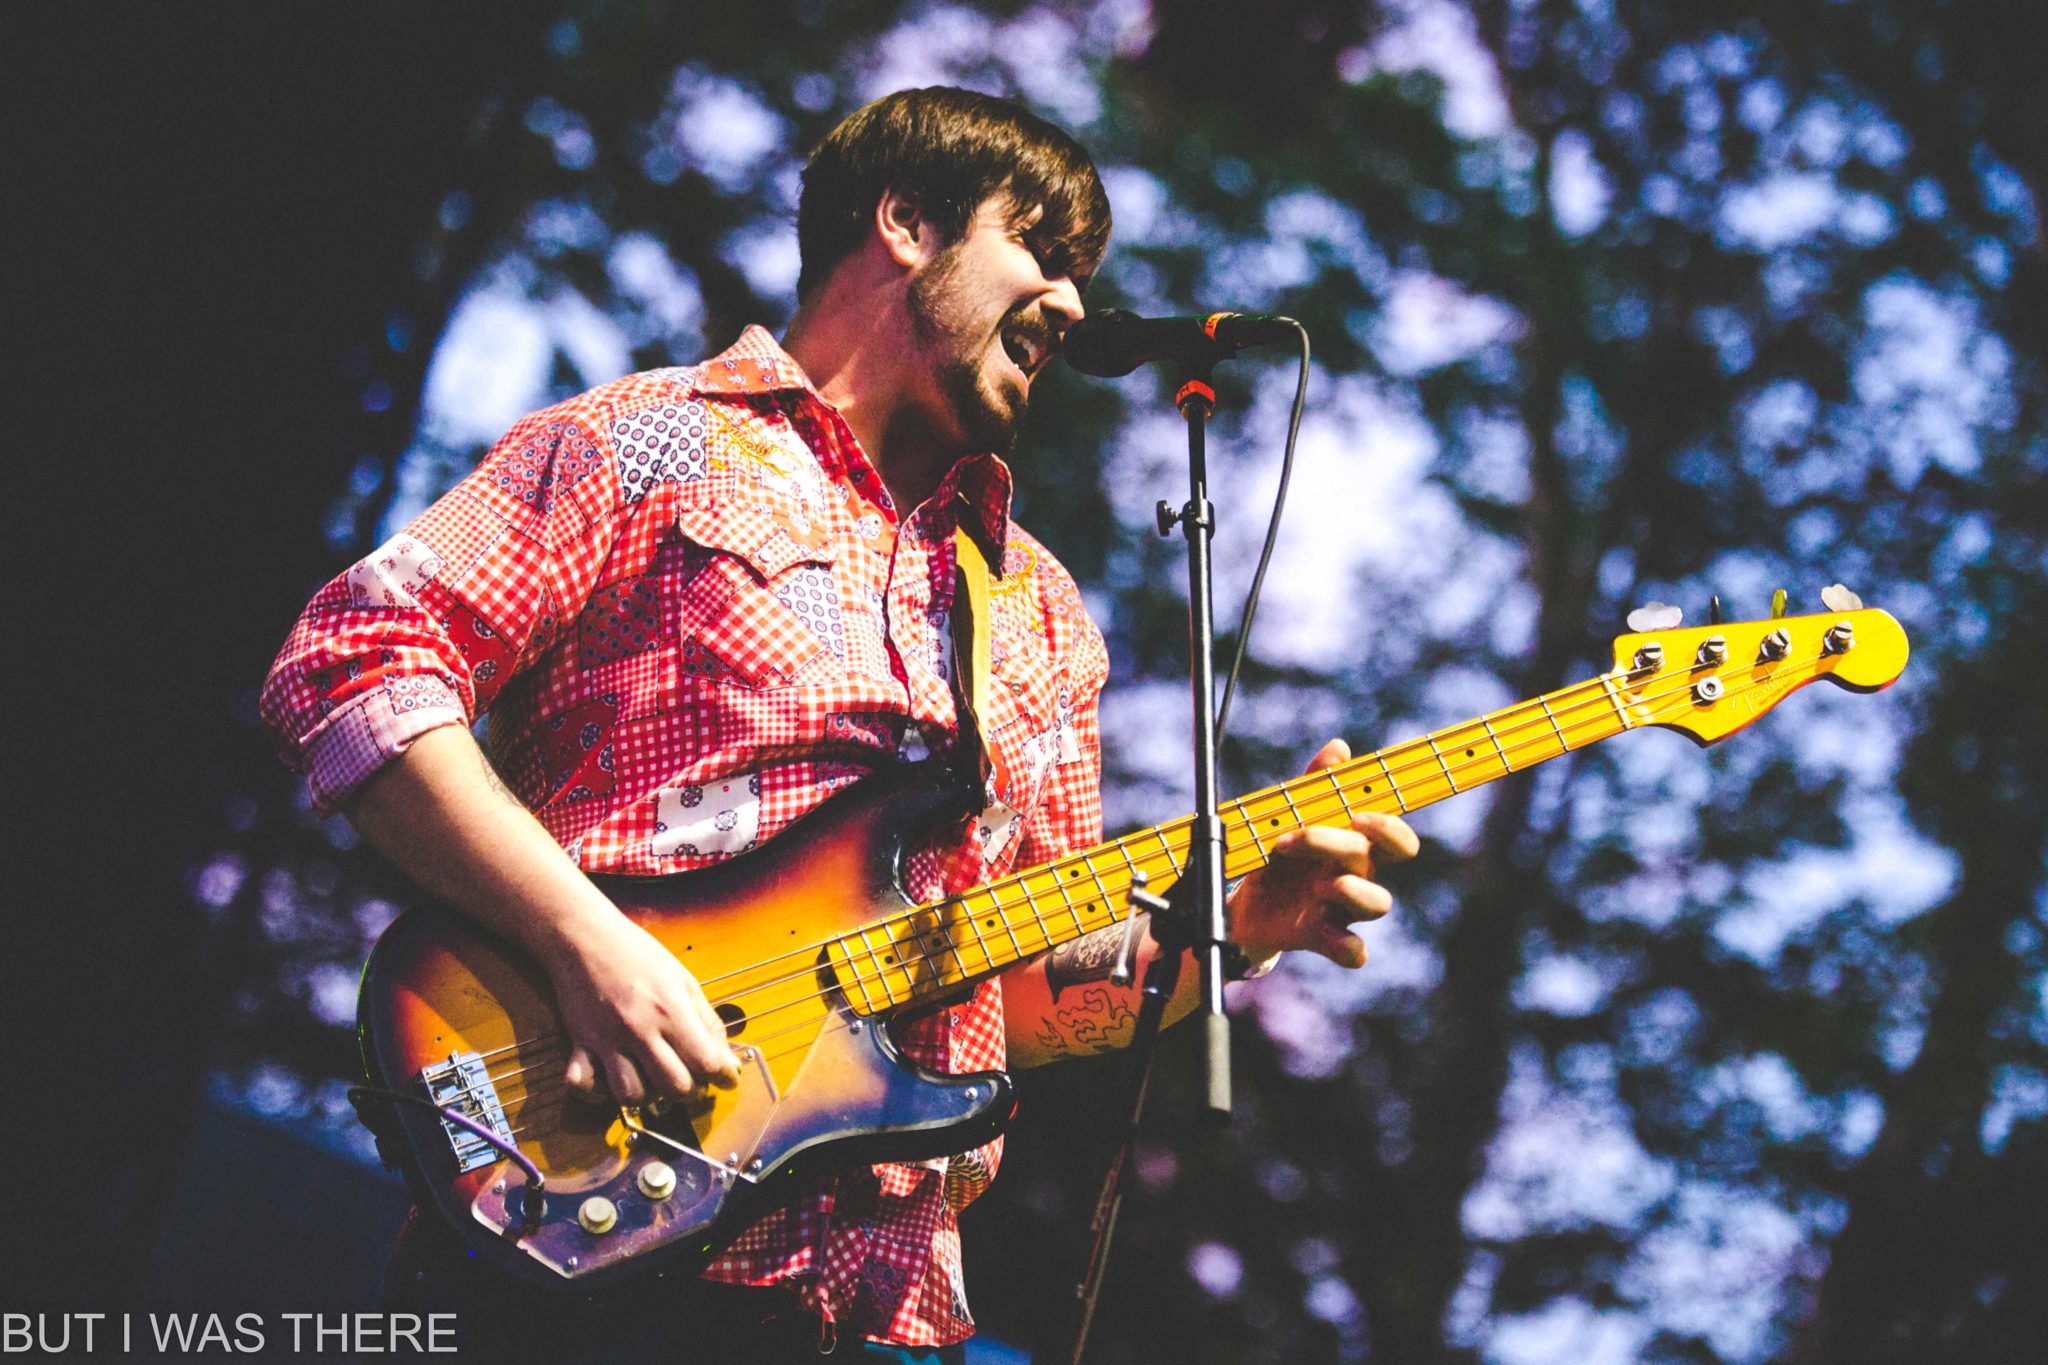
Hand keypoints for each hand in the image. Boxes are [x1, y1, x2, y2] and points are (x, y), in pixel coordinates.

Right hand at [551, 911, 741, 1104]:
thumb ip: (706, 1020)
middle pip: (674, 1088)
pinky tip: (610, 1079)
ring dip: (646, 1095)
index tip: (726, 1078)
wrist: (584, 937)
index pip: (706, 1061)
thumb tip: (725, 1058)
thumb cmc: (637, 954)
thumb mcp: (682, 979)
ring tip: (651, 1079)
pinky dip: (597, 1092)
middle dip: (689, 1091)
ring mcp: (606, 1040)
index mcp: (670, 1009)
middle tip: (689, 1079)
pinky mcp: (579, 1045)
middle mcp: (639, 1029)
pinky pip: (583, 1086)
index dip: (723, 1076)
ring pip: (631, 1096)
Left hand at [1229, 738, 1418, 968]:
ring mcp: (1343, 908)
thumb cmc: (1278, 857)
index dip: (1389, 825)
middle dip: (1362, 843)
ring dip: (1352, 890)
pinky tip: (1326, 932)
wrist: (1244, 904)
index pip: (1395, 836)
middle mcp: (1357, 875)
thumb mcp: (1288, 818)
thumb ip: (1314, 786)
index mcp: (1354, 845)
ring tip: (1318, 886)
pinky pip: (1354, 951)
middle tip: (1331, 832)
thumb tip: (1340, 747)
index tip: (1358, 815)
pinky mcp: (1324, 938)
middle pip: (1384, 859)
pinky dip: (1347, 945)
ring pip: (1378, 904)